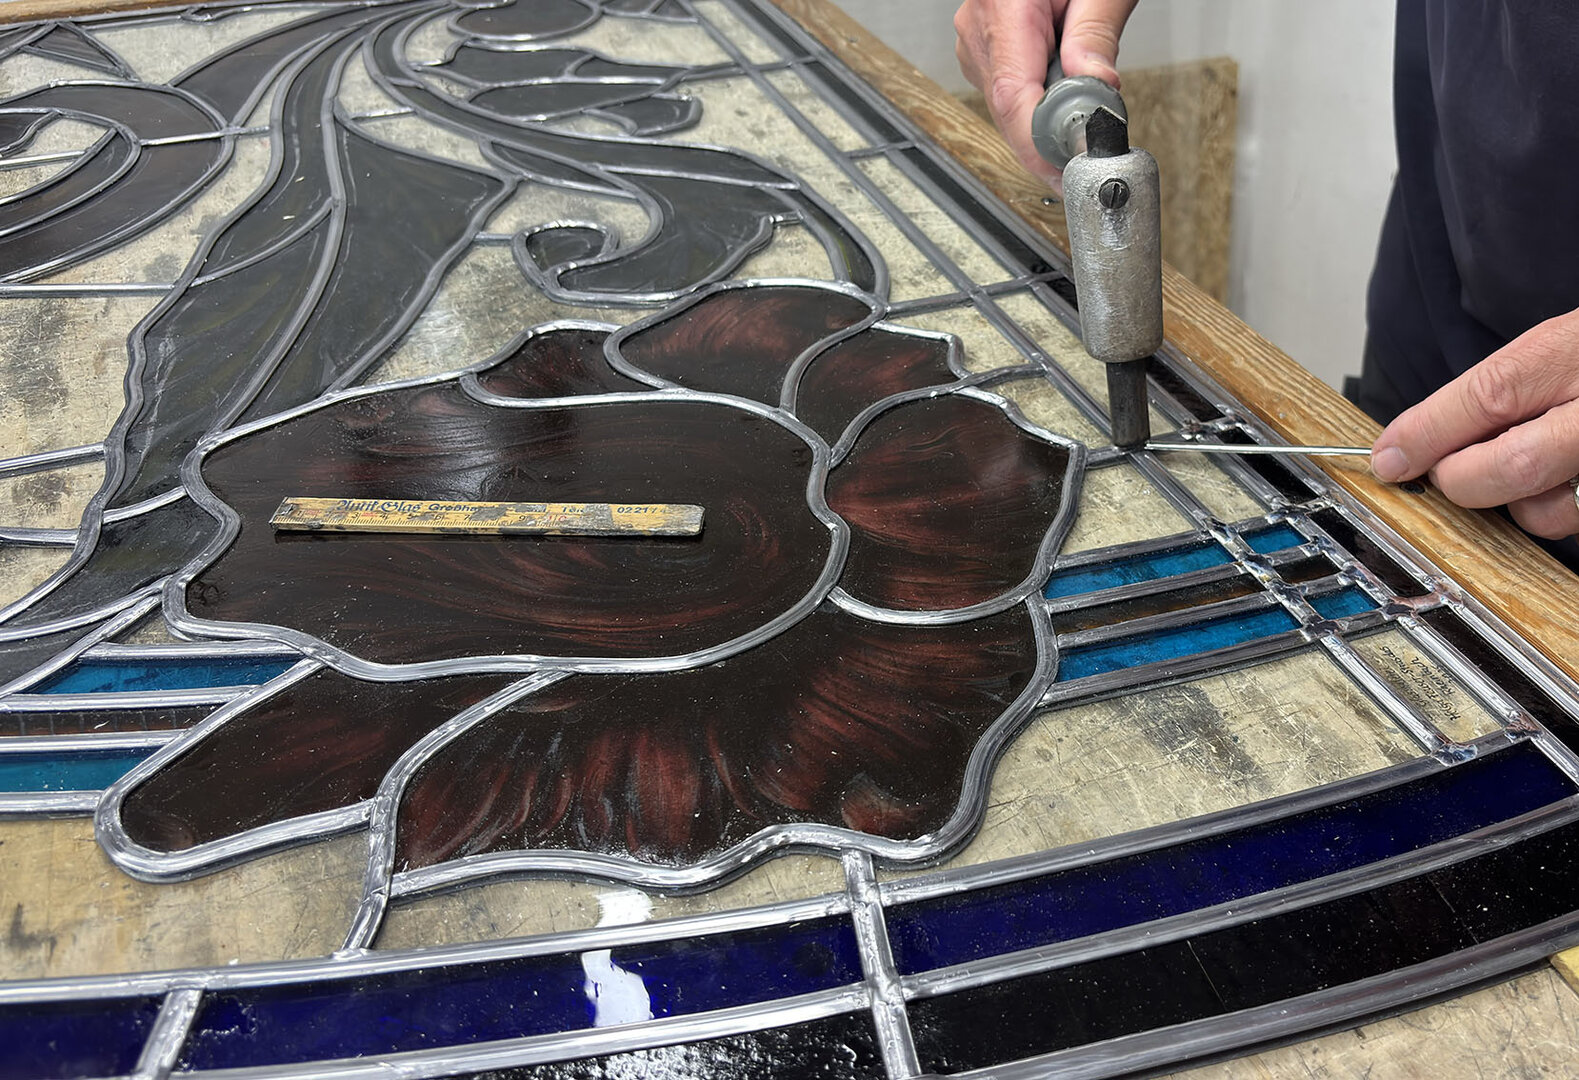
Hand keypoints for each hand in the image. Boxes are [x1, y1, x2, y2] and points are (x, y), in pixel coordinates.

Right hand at [954, 0, 1139, 188]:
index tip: (1070, 168)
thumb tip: (1096, 87)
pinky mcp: (984, 50)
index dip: (1040, 145)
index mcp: (1002, 5)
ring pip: (1010, 107)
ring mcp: (976, 41)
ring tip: (1085, 88)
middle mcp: (979, 26)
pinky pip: (1011, 92)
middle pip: (1010, 109)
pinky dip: (1041, 100)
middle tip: (1098, 137)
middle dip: (1055, 133)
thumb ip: (1096, 33)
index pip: (1014, 97)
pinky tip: (1064, 81)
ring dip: (1050, 114)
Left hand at [1371, 306, 1578, 539]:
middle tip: (1449, 472)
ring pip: (1548, 510)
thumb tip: (1406, 444)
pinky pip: (1575, 519)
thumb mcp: (1561, 345)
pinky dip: (1558, 506)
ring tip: (1532, 464)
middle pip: (1512, 467)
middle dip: (1462, 480)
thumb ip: (1493, 391)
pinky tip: (1564, 477)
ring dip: (1519, 502)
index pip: (1488, 397)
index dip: (1426, 435)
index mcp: (1574, 352)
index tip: (1389, 458)